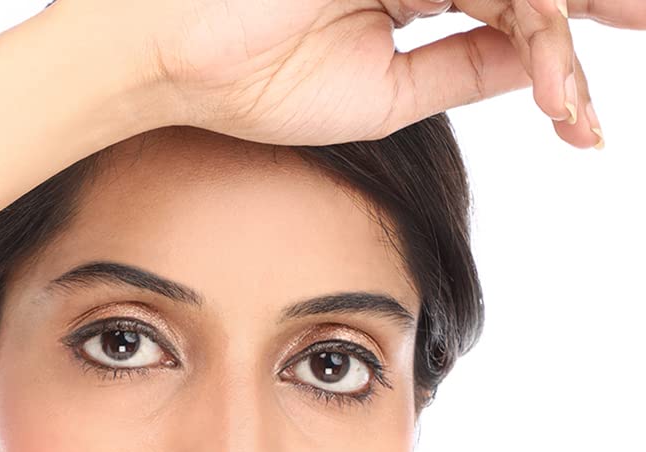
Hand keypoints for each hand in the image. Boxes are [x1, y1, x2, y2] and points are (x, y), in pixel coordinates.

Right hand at [104, 0, 644, 147]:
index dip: (557, 52)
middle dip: (596, 11)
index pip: (509, 3)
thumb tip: (540, 66)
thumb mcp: (385, 94)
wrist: (175, 57)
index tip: (582, 121)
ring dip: (566, 31)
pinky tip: (554, 81)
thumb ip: (464, 69)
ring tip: (591, 96)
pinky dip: (529, 26)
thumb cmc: (254, 80)